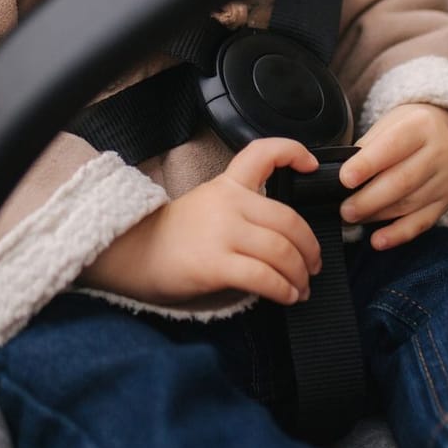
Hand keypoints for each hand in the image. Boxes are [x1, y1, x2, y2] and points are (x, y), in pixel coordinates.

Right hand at [80, 138, 322, 305]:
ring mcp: (222, 233)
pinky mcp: (215, 264)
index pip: (263, 153)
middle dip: (310, 247)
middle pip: (288, 220)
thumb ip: (244, 207)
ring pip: (281, 251)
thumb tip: (286, 233)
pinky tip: (286, 296)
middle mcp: (228, 203)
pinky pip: (263, 277)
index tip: (312, 164)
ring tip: (301, 287)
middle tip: (314, 265)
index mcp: (227, 184)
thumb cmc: (174, 235)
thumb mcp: (208, 204)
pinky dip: (283, 289)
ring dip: (299, 274)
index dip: (293, 151)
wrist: (134, 254)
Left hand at [339, 103, 447, 249]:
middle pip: (402, 180)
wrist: (442, 131)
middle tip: (344, 210)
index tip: (345, 179)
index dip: (367, 165)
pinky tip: (378, 240)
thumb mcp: (386, 126)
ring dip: (376, 215)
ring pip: (409, 203)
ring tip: (352, 218)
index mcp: (420, 126)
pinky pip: (421, 223)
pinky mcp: (446, 201)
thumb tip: (341, 179)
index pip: (392, 146)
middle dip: (369, 199)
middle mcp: (439, 152)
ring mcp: (446, 179)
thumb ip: (366, 149)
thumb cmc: (406, 131)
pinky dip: (397, 234)